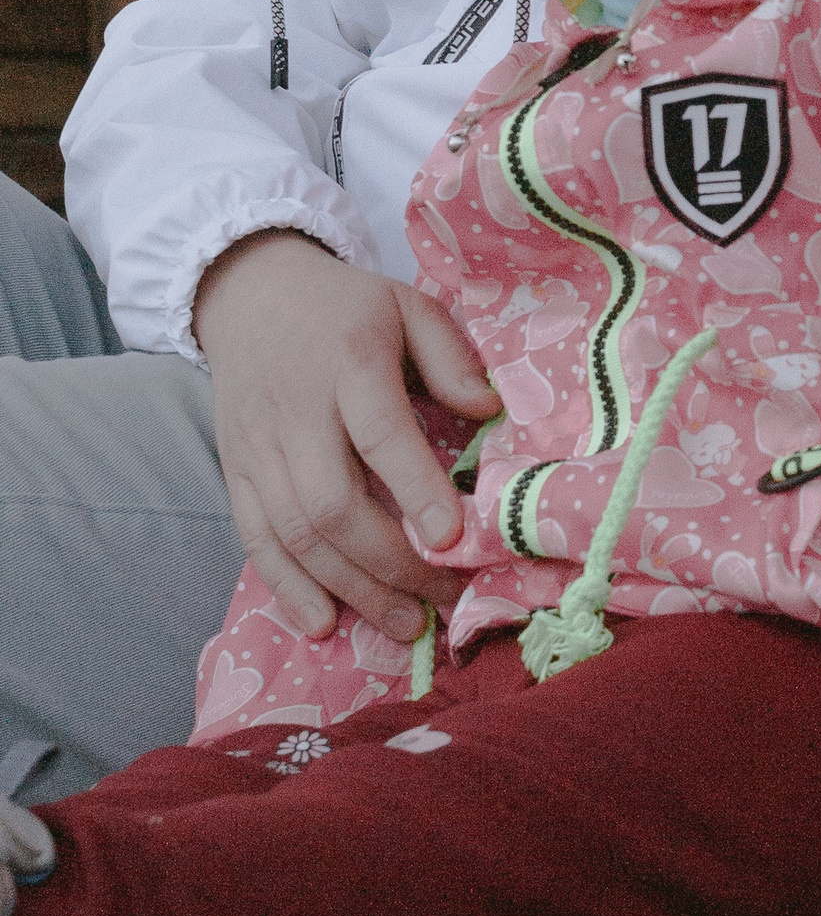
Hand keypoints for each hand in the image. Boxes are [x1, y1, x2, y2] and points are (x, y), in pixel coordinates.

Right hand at [194, 232, 499, 646]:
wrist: (250, 293)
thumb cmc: (346, 307)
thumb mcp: (408, 305)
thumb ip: (450, 358)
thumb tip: (491, 411)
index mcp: (349, 362)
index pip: (379, 433)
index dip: (415, 488)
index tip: (454, 537)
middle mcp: (297, 412)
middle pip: (332, 502)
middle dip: (390, 561)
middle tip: (443, 597)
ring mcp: (258, 448)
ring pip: (296, 533)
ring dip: (350, 588)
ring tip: (404, 622)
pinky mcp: (234, 472)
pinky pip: (255, 539)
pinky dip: (286, 586)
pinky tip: (324, 622)